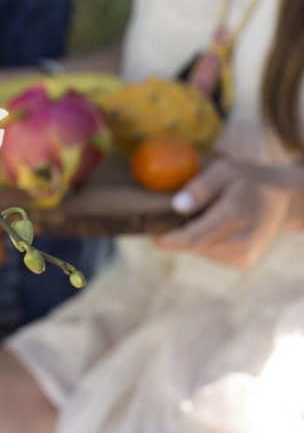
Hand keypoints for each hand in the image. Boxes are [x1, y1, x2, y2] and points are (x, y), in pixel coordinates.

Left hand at [154, 159, 290, 267]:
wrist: (282, 200)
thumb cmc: (248, 180)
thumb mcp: (224, 170)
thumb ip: (201, 186)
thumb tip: (177, 205)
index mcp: (232, 217)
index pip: (189, 239)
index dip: (164, 238)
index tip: (151, 228)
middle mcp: (238, 242)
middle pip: (190, 245)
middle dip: (177, 232)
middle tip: (178, 213)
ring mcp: (242, 255)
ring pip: (199, 250)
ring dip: (193, 236)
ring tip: (207, 216)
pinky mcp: (242, 262)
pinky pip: (210, 253)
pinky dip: (206, 241)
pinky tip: (218, 226)